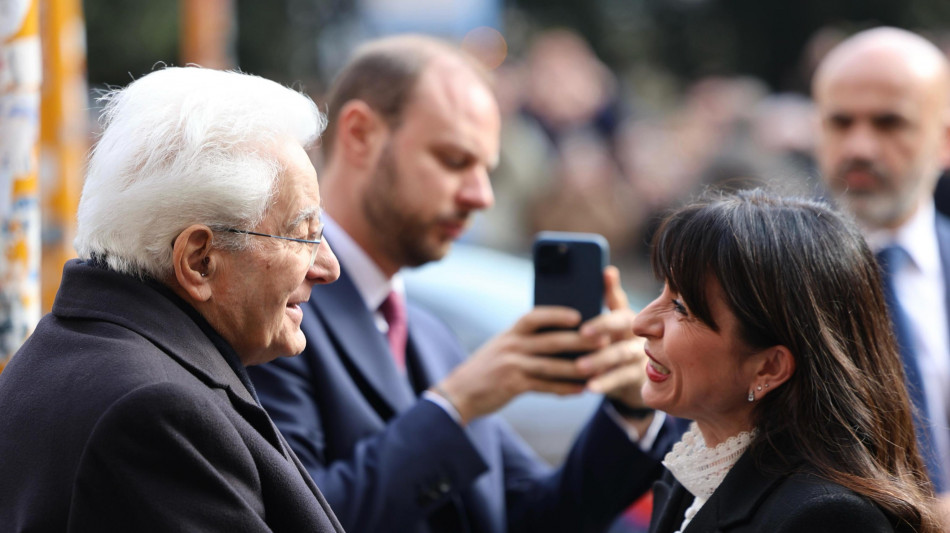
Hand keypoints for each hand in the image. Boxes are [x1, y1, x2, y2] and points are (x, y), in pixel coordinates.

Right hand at [436, 307, 608, 424]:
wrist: (459, 393)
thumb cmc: (486, 369)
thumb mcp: (501, 347)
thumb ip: (525, 341)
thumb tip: (560, 337)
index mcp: (510, 333)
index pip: (535, 316)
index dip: (557, 314)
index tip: (579, 315)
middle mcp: (511, 345)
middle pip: (551, 340)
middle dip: (580, 340)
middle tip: (603, 340)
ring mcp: (511, 365)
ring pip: (551, 365)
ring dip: (577, 367)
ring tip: (598, 367)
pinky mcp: (513, 385)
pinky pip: (544, 386)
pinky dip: (564, 388)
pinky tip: (581, 390)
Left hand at [574, 266, 647, 408]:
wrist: (630, 381)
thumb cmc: (611, 347)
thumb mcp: (605, 330)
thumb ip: (593, 310)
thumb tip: (586, 279)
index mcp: (624, 316)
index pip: (619, 297)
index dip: (612, 286)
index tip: (606, 272)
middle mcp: (635, 330)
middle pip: (623, 323)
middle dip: (604, 325)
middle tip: (583, 332)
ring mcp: (639, 353)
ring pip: (622, 353)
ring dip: (601, 359)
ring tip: (580, 366)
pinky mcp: (638, 376)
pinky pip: (621, 378)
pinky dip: (605, 382)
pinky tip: (590, 387)